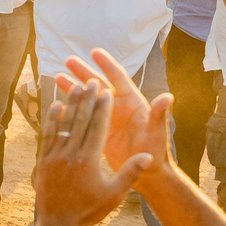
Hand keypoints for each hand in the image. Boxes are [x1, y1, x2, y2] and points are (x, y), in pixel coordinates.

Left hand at [33, 78, 153, 225]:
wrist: (59, 225)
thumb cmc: (90, 211)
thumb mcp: (115, 195)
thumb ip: (130, 173)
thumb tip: (147, 156)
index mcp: (89, 160)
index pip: (97, 127)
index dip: (102, 107)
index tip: (106, 91)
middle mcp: (70, 154)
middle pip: (80, 120)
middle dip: (87, 99)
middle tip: (93, 81)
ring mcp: (54, 156)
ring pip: (63, 124)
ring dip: (70, 103)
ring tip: (76, 86)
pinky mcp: (43, 160)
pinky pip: (48, 134)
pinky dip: (53, 118)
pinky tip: (56, 105)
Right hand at [62, 48, 174, 176]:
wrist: (146, 173)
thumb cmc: (155, 152)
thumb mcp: (156, 133)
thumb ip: (158, 115)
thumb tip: (167, 97)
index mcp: (132, 102)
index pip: (117, 78)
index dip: (106, 65)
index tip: (94, 52)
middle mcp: (119, 107)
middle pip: (98, 84)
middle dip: (84, 72)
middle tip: (68, 60)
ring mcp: (108, 119)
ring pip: (89, 99)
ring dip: (74, 88)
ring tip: (57, 77)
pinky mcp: (100, 131)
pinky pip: (84, 116)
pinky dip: (73, 109)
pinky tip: (59, 105)